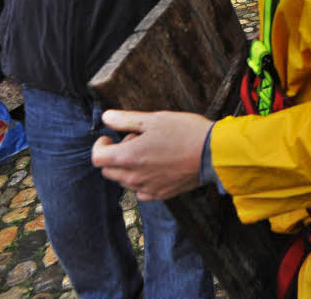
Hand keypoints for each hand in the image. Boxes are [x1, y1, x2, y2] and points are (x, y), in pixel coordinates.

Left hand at [91, 110, 212, 200]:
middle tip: (136, 140)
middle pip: (108, 170)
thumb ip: (125, 119)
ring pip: (124, 181)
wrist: (213, 153)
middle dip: (115, 155)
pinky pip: (141, 191)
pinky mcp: (161, 194)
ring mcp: (147, 188)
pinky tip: (157, 167)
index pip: (97, 158)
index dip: (100, 145)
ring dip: (129, 167)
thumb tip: (105, 117)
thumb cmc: (185, 132)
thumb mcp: (154, 119)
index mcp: (128, 157)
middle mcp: (133, 177)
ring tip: (151, 151)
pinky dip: (142, 180)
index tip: (110, 137)